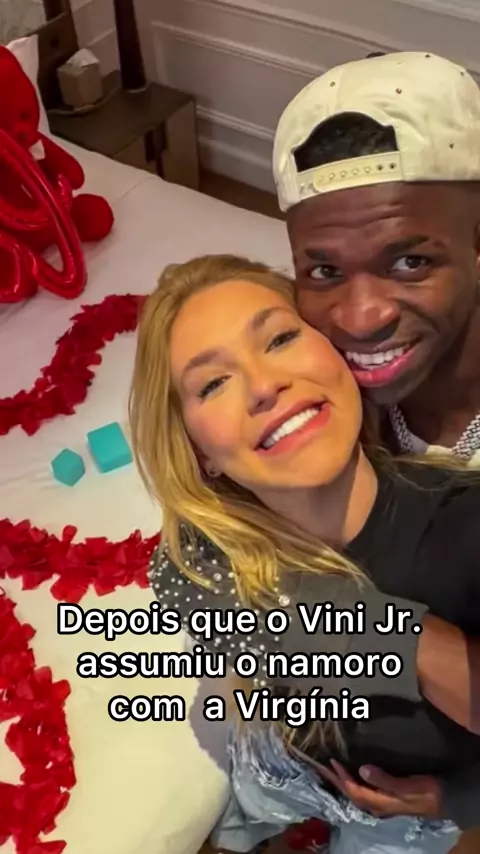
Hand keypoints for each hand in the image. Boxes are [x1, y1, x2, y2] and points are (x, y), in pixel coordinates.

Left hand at [317, 760, 442, 818]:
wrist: (444, 798)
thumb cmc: (425, 791)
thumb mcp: (406, 786)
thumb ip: (384, 779)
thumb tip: (361, 769)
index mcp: (379, 802)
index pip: (353, 790)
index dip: (340, 776)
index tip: (331, 761)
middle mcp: (377, 804)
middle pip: (350, 792)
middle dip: (335, 779)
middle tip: (321, 765)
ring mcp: (381, 801)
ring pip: (355, 792)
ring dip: (342, 781)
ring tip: (331, 768)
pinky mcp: (386, 796)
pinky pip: (363, 789)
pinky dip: (353, 781)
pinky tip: (351, 773)